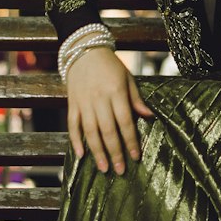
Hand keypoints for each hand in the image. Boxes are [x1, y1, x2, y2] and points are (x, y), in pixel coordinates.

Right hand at [66, 47, 153, 173]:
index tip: (135, 157)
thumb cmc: (110, 65)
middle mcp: (99, 99)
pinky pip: (72, 124)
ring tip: (103, 168)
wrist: (84, 50)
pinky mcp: (72, 103)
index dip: (130, 141)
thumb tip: (149, 116)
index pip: (125, 122)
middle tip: (120, 170)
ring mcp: (83, 102)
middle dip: (115, 152)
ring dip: (97, 152)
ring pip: (90, 131)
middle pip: (107, 130)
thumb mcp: (127, 78)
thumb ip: (136, 99)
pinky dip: (76, 140)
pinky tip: (82, 155)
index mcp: (116, 92)